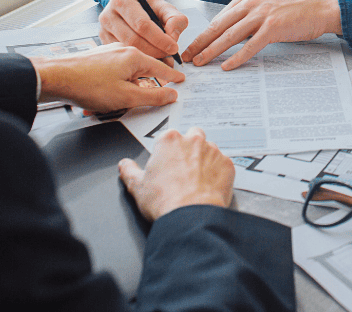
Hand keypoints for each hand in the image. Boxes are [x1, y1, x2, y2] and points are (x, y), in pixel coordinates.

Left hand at [31, 45, 183, 111]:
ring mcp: (109, 54)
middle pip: (145, 69)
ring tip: (120, 102)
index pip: (161, 67)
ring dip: (128, 88)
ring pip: (128, 72)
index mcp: (134, 57)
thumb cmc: (88, 85)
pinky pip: (115, 73)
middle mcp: (123, 51)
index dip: (172, 76)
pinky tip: (106, 97)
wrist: (56, 77)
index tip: (181, 80)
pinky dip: (116, 85)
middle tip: (154, 96)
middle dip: (148, 85)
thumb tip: (171, 94)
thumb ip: (152, 96)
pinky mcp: (98, 59)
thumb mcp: (126, 97)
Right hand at [99, 0, 188, 59]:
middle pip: (133, 39)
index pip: (142, 24)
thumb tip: (173, 37)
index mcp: (122, 1)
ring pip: (127, 50)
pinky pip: (122, 55)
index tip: (173, 47)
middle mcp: (108, 15)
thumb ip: (175, 19)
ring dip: (147, 57)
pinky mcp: (104, 42)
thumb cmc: (148, 7)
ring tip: (161, 58)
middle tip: (168, 55)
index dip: (159, 38)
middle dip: (154, 50)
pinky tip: (149, 59)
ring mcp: (103, 30)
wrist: (132, 5)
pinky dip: (137, 60)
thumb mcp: (165, 7)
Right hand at [118, 126, 233, 220]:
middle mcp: (193, 140)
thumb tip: (124, 165)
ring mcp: (213, 151)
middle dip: (189, 148)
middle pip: (192, 136)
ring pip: (210, 149)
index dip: (167, 151)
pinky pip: (223, 164)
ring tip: (197, 180)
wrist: (190, 216)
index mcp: (169, 140)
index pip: (169, 137)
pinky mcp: (227, 164)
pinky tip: (209, 186)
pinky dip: (218, 173)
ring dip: (205, 160)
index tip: (167, 163)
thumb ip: (129, 171)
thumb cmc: (165, 200)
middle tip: (183, 169)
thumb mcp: (137, 186)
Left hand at [181, 0, 341, 69]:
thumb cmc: (296, 9)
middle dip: (200, 43)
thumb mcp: (267, 5)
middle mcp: (251, 3)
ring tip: (199, 62)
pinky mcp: (273, 27)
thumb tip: (231, 35)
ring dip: (211, 51)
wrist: (321, 7)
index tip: (192, 45)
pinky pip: (250, 46)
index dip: (203, 33)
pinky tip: (227, 66)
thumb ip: (248, 16)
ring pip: (229, 36)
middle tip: (186, 56)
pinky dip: (237, 57)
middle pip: (218, 26)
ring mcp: (262, 14)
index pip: (218, 18)